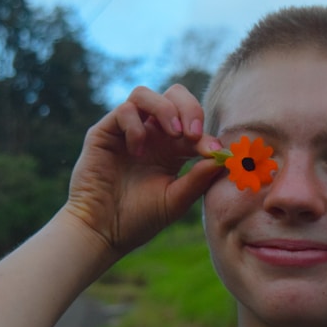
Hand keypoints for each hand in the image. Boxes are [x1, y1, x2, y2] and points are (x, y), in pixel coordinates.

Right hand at [63, 84, 222, 257]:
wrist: (103, 232)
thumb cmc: (139, 219)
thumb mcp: (175, 200)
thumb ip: (198, 179)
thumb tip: (223, 158)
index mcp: (171, 149)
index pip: (193, 125)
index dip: (206, 135)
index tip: (213, 151)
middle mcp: (150, 134)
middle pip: (173, 95)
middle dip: (189, 108)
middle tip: (193, 134)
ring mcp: (126, 131)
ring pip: (145, 94)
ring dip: (165, 108)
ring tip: (174, 134)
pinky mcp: (104, 133)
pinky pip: (124, 110)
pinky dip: (136, 126)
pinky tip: (138, 151)